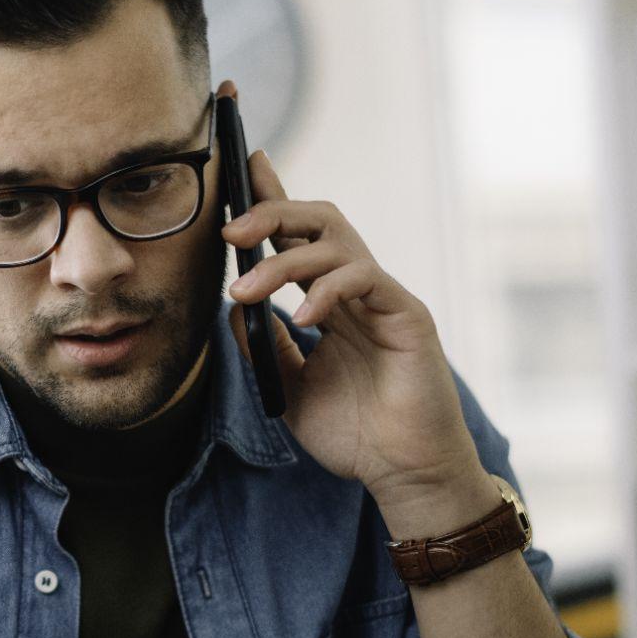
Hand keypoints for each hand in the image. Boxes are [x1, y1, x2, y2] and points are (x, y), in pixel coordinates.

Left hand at [217, 84, 484, 521]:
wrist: (403, 474)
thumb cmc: (355, 434)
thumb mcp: (289, 387)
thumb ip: (265, 346)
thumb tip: (232, 307)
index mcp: (330, 301)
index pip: (299, 236)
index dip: (271, 197)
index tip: (241, 164)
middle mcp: (357, 290)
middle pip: (318, 221)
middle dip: (271, 213)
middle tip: (229, 231)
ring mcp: (383, 298)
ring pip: (337, 242)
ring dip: (284, 259)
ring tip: (246, 292)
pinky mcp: (407, 314)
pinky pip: (365, 278)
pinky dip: (328, 291)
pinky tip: (304, 318)